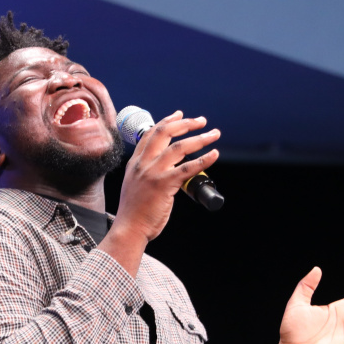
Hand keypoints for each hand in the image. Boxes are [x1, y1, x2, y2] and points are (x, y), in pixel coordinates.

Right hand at [102, 111, 219, 273]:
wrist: (129, 228)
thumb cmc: (134, 212)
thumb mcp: (134, 185)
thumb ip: (146, 173)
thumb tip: (164, 169)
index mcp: (135, 163)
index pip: (151, 134)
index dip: (167, 121)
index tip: (179, 115)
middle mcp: (143, 163)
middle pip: (165, 133)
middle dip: (185, 123)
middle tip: (201, 121)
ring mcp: (153, 173)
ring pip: (179, 147)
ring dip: (200, 138)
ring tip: (214, 134)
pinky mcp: (163, 184)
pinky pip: (187, 167)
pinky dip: (203, 159)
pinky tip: (214, 154)